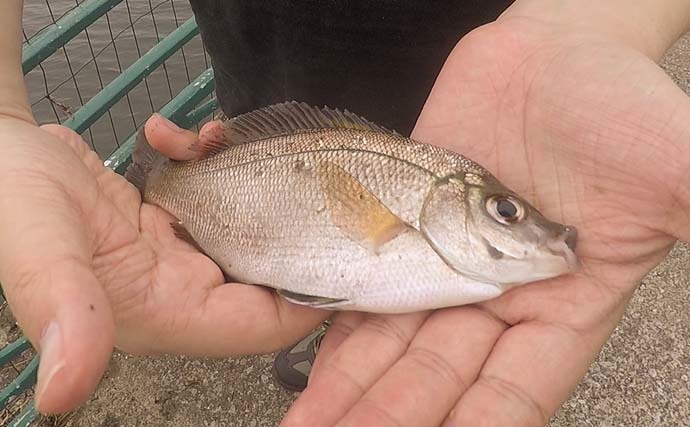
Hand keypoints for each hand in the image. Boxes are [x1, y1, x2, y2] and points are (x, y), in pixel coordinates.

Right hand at [0, 116, 327, 413]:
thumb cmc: (10, 202)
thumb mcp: (39, 250)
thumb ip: (62, 309)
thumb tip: (63, 394)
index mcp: (162, 312)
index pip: (257, 326)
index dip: (308, 304)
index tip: (345, 259)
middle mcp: (177, 290)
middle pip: (266, 277)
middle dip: (297, 237)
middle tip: (318, 187)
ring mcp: (176, 253)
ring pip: (247, 230)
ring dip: (256, 187)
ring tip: (247, 146)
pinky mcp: (168, 218)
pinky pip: (213, 195)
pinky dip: (211, 161)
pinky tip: (190, 137)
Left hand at [282, 15, 689, 426]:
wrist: (554, 53)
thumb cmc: (622, 105)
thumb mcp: (678, 162)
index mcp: (565, 308)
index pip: (513, 394)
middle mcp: (498, 300)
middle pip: (439, 381)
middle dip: (389, 418)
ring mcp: (447, 268)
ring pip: (394, 344)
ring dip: (351, 391)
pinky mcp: (406, 229)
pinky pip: (368, 288)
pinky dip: (338, 327)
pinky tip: (303, 361)